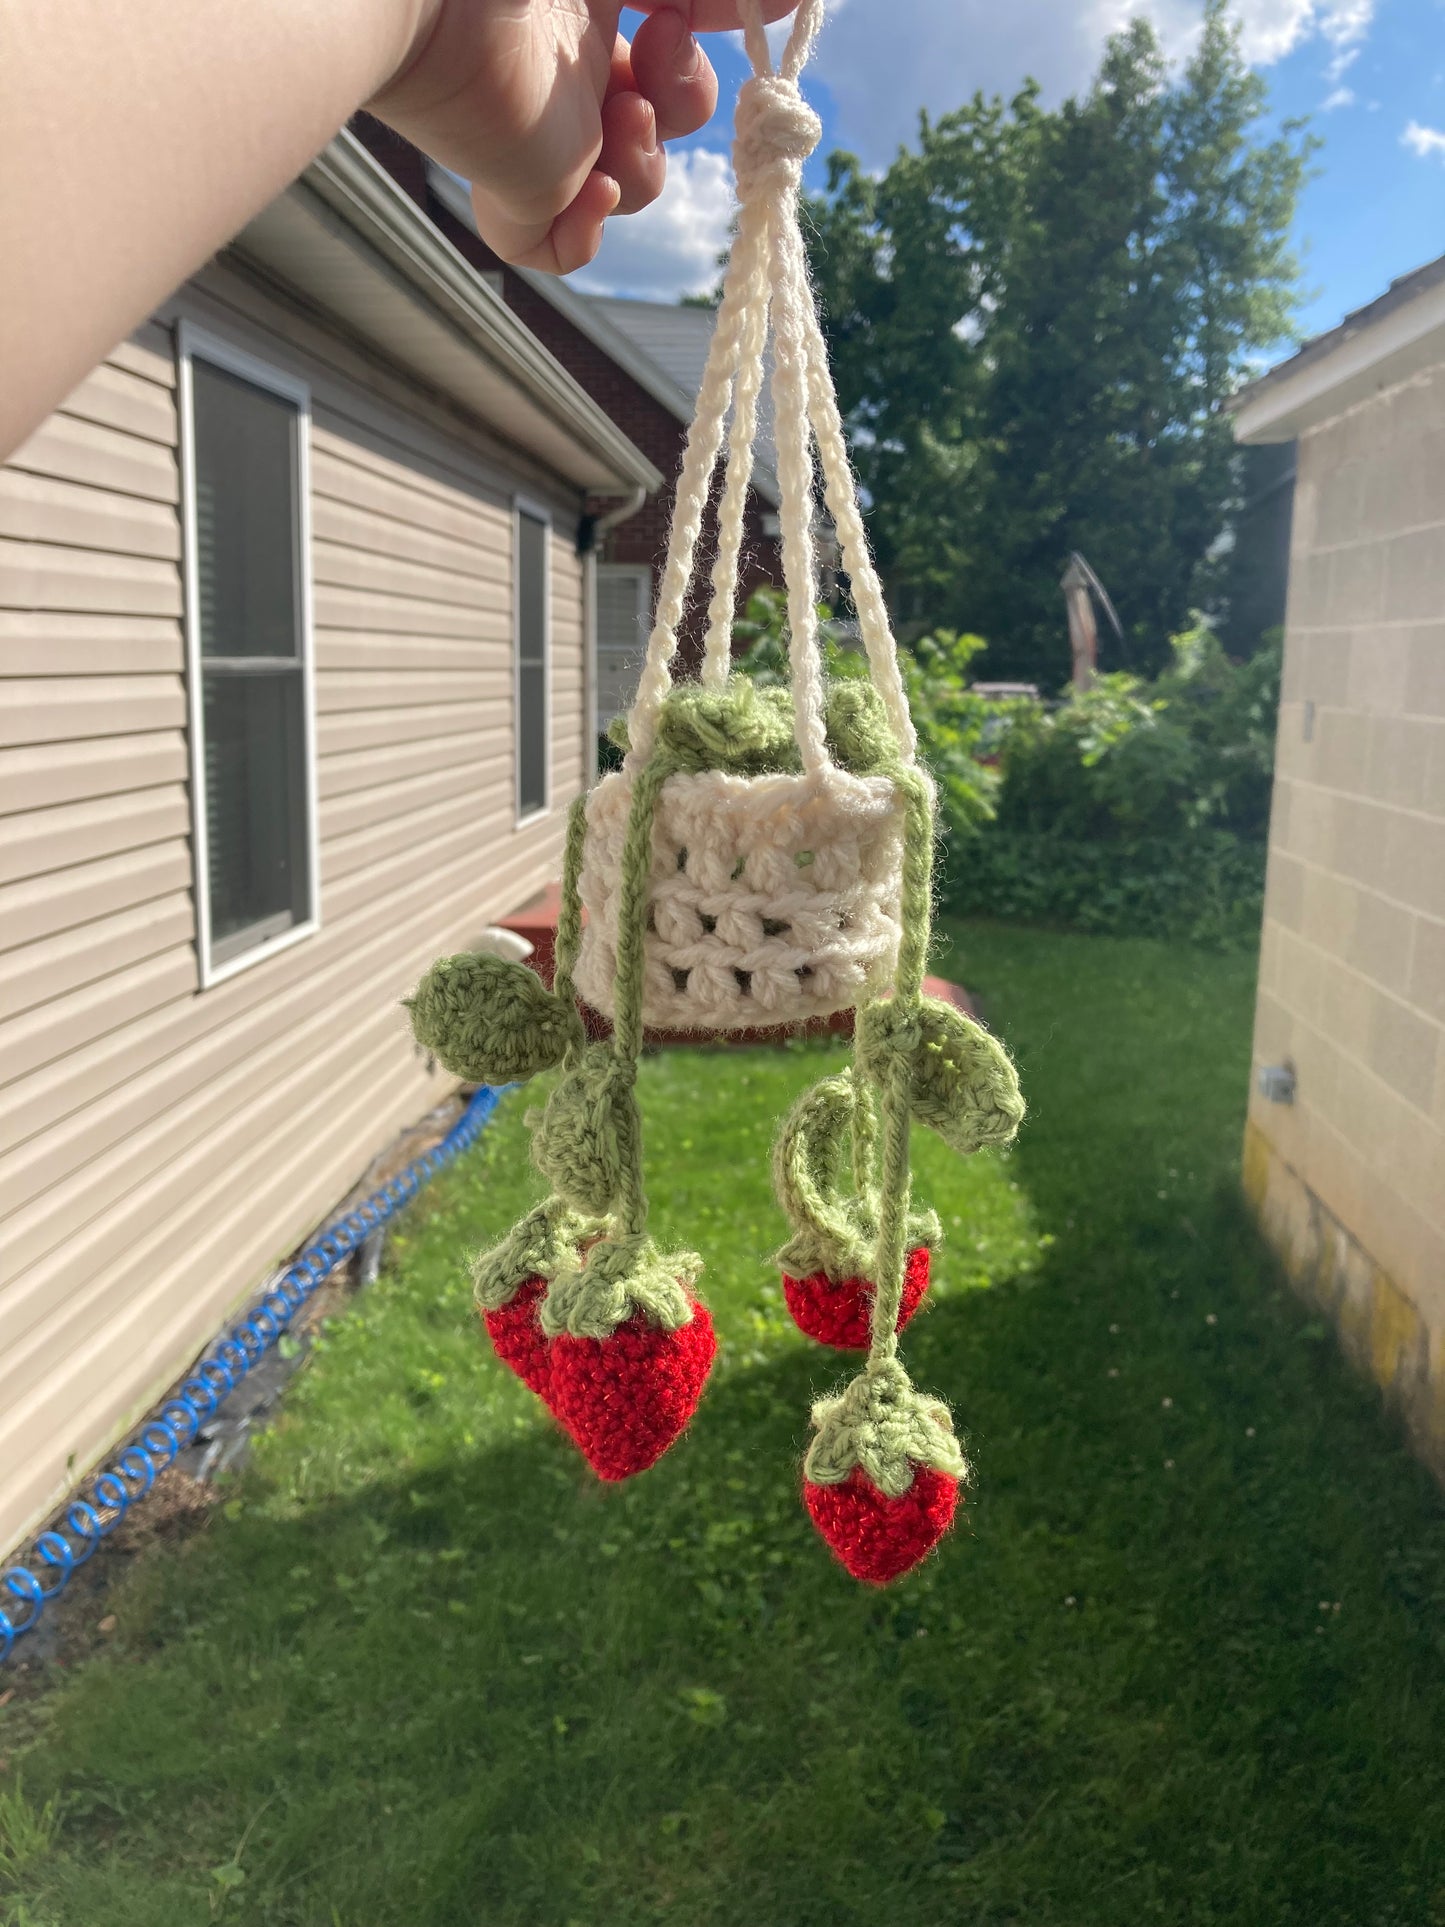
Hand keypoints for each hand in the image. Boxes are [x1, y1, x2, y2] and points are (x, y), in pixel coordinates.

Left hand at [370, 0, 795, 273]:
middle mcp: (568, 72)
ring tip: (617, 117)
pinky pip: (560, 251)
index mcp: (593, 6)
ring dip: (649, 159)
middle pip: (664, 119)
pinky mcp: (516, 191)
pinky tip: (590, 189)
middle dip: (688, 97)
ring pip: (630, 184)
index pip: (676, 41)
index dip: (718, 36)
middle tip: (657, 54)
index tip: (750, 16)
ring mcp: (543, 137)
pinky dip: (587, 235)